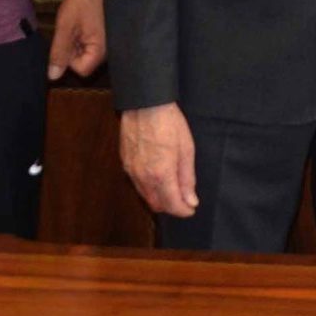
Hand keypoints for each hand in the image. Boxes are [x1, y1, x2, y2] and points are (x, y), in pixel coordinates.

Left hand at [46, 0, 105, 79]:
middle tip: (71, 30)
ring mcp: (108, 43)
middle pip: (85, 63)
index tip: (67, 39)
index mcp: (101, 50)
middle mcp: (109, 50)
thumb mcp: (65, 27)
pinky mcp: (106, 36)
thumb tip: (53, 77)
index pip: (81, 70)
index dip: (69, 58)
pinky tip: (82, 24)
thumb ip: (59, 53)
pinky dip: (83, 37)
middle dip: (73, 50)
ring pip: (86, 54)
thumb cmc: (81, 2)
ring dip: (77, 43)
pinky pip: (91, 45)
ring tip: (76, 25)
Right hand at [121, 102, 198, 216]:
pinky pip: (136, 183)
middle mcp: (142, 177)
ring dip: (158, 197)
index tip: (191, 209)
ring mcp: (130, 170)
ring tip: (172, 188)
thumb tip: (191, 201)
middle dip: (171, 206)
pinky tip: (157, 177)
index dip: (184, 211)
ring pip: (144, 195)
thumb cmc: (169, 123)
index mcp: (161, 174)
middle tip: (184, 199)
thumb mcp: (186, 150)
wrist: (145, 104)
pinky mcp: (124, 162)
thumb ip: (187, 179)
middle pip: (156, 204)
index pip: (172, 205)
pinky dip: (148, 187)